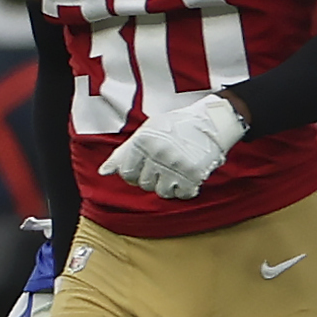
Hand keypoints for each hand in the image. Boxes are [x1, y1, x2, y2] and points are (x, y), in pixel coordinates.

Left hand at [105, 94, 246, 199]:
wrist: (212, 121)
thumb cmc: (176, 126)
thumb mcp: (147, 132)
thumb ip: (124, 152)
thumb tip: (104, 172)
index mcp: (143, 142)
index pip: (127, 173)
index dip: (135, 172)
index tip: (147, 165)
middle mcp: (158, 153)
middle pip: (144, 184)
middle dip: (152, 177)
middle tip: (164, 164)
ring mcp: (176, 165)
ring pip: (162, 192)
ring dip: (169, 184)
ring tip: (176, 169)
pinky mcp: (194, 174)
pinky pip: (183, 195)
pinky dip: (185, 189)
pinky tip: (188, 175)